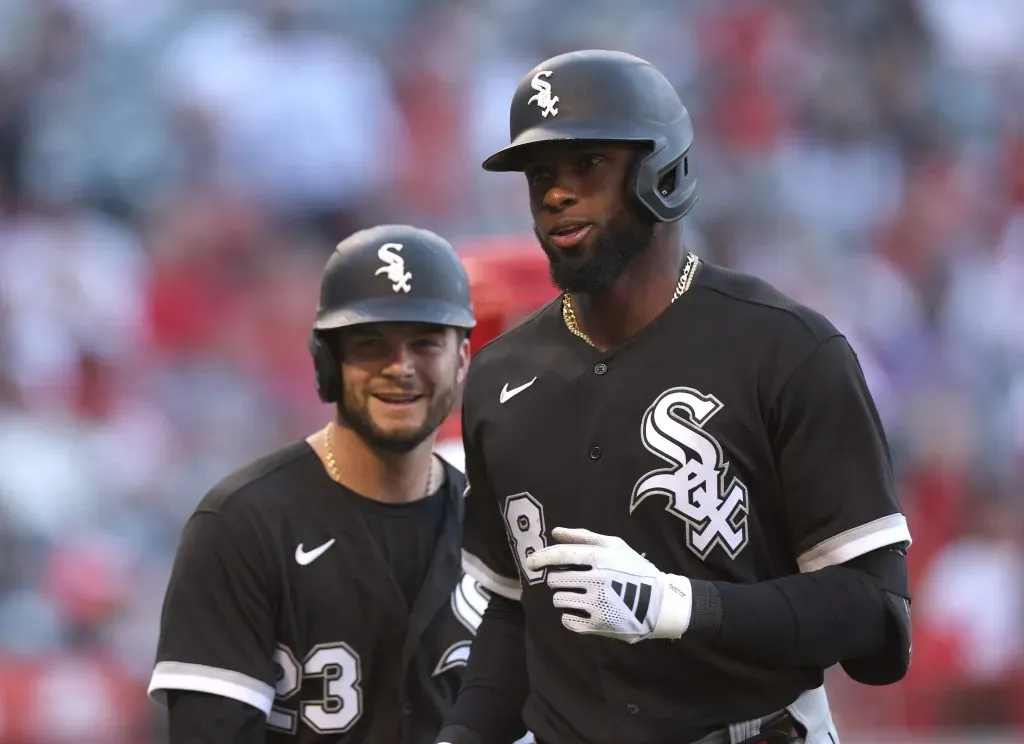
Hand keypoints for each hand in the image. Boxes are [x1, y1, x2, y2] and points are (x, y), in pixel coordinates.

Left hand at [523, 527, 692, 642]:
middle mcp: (596, 580)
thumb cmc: (635, 570)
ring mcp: (597, 604)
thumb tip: (555, 532)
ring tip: (582, 596)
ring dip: (565, 598)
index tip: (530, 563)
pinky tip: (584, 612)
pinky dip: (571, 617)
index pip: (561, 555)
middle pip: (556, 580)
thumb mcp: (615, 546)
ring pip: (559, 600)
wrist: (661, 604)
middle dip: (560, 580)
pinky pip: (568, 621)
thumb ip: (584, 537)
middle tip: (574, 581)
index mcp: (600, 558)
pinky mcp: (598, 625)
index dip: (541, 557)